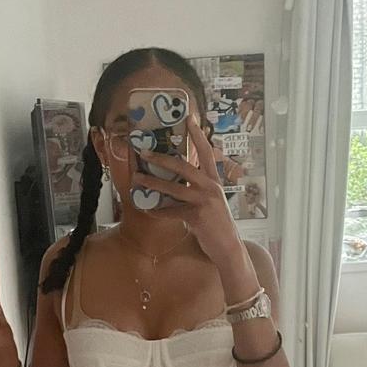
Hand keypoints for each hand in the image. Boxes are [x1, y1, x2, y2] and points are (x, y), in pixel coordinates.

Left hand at [131, 114, 244, 267]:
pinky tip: (147, 209)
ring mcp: (204, 201)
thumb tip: (175, 186)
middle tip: (145, 152)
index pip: (206, 153)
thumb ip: (196, 191)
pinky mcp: (197, 216)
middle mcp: (210, 187)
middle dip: (162, 159)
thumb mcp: (210, 202)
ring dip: (153, 183)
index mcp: (214, 181)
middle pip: (184, 167)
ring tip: (138, 178)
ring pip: (174, 188)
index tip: (189, 118)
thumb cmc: (216, 225)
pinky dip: (157, 211)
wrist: (228, 247)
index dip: (198, 135)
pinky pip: (171, 211)